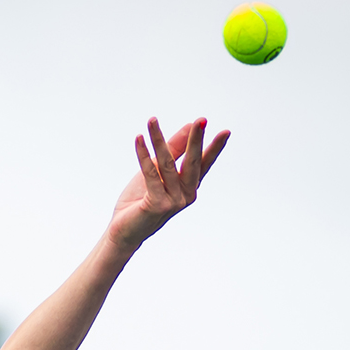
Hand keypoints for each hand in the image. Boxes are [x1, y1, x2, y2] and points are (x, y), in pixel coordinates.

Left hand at [107, 117, 229, 250]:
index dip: (214, 148)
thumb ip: (173, 149)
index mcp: (189, 187)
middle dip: (196, 140)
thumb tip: (189, 126)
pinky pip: (150, 174)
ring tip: (152, 120)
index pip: (204, 164)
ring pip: (167, 164)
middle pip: (192, 163)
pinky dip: (143, 154)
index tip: (225, 132)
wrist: (124, 229)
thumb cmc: (141, 198)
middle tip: (201, 120)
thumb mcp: (158, 170)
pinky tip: (139, 139)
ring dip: (158, 140)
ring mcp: (173, 202)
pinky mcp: (157, 205)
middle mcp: (185, 195)